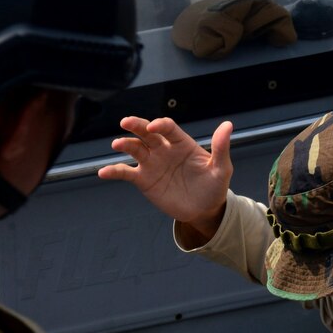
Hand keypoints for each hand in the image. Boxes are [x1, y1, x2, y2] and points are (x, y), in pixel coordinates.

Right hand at [100, 116, 233, 243]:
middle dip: (136, 125)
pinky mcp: (144, 180)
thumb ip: (221, 148)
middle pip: (146, 133)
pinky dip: (114, 171)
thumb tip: (228, 125)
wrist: (205, 210)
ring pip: (134, 149)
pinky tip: (104, 172)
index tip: (155, 126)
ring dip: (125, 144)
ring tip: (118, 144)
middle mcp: (164, 150)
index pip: (168, 129)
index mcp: (182, 143)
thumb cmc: (214, 186)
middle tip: (126, 122)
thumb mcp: (221, 169)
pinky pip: (126, 172)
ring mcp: (152, 164)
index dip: (161, 125)